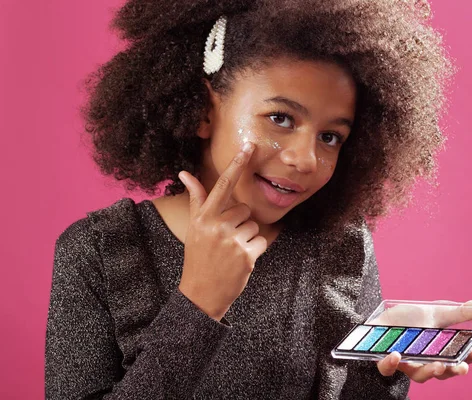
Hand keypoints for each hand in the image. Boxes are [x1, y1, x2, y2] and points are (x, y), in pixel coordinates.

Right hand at [177, 142, 266, 320]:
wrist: (201, 294)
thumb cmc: (198, 256)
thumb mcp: (193, 227)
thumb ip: (196, 199)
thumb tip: (185, 173)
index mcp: (204, 217)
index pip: (223, 184)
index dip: (237, 164)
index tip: (249, 146)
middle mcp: (218, 226)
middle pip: (245, 209)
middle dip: (239, 222)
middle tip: (225, 241)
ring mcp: (233, 241)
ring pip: (254, 225)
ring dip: (247, 237)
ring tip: (231, 252)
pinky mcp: (247, 256)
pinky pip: (261, 241)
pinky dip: (254, 250)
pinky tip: (240, 261)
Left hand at [374, 299, 471, 382]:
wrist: (381, 316)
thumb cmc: (410, 318)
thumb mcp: (436, 312)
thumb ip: (461, 312)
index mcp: (439, 351)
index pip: (458, 360)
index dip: (469, 358)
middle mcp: (424, 362)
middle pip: (442, 372)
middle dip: (453, 371)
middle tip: (461, 366)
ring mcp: (405, 363)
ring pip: (419, 376)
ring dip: (429, 371)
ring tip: (437, 364)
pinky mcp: (384, 361)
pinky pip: (387, 369)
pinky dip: (391, 365)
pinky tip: (397, 355)